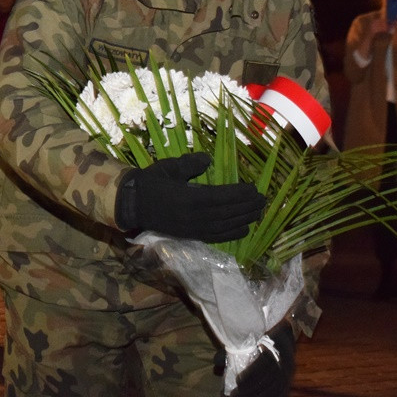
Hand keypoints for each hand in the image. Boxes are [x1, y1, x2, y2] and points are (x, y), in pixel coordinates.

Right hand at [115, 152, 265, 241]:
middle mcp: (193, 216)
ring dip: (243, 219)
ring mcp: (192, 228)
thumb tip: (208, 159)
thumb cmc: (151, 182)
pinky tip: (244, 230)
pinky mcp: (190, 236)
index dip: (239, 194)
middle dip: (247, 207)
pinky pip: (215, 236)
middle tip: (263, 200)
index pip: (221, 197)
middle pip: (227, 213)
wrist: (132, 204)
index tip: (254, 189)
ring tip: (258, 213)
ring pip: (224, 226)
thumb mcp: (169, 167)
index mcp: (188, 198)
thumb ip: (190, 164)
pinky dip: (231, 234)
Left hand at [228, 323, 295, 396]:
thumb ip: (232, 350)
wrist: (283, 341)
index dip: (252, 373)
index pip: (265, 363)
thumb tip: (216, 362)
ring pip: (275, 392)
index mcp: (274, 348)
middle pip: (268, 381)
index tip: (238, 380)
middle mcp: (283, 363)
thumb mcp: (247, 339)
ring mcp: (287, 375)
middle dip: (250, 392)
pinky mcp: (288, 384)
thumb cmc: (260, 339)